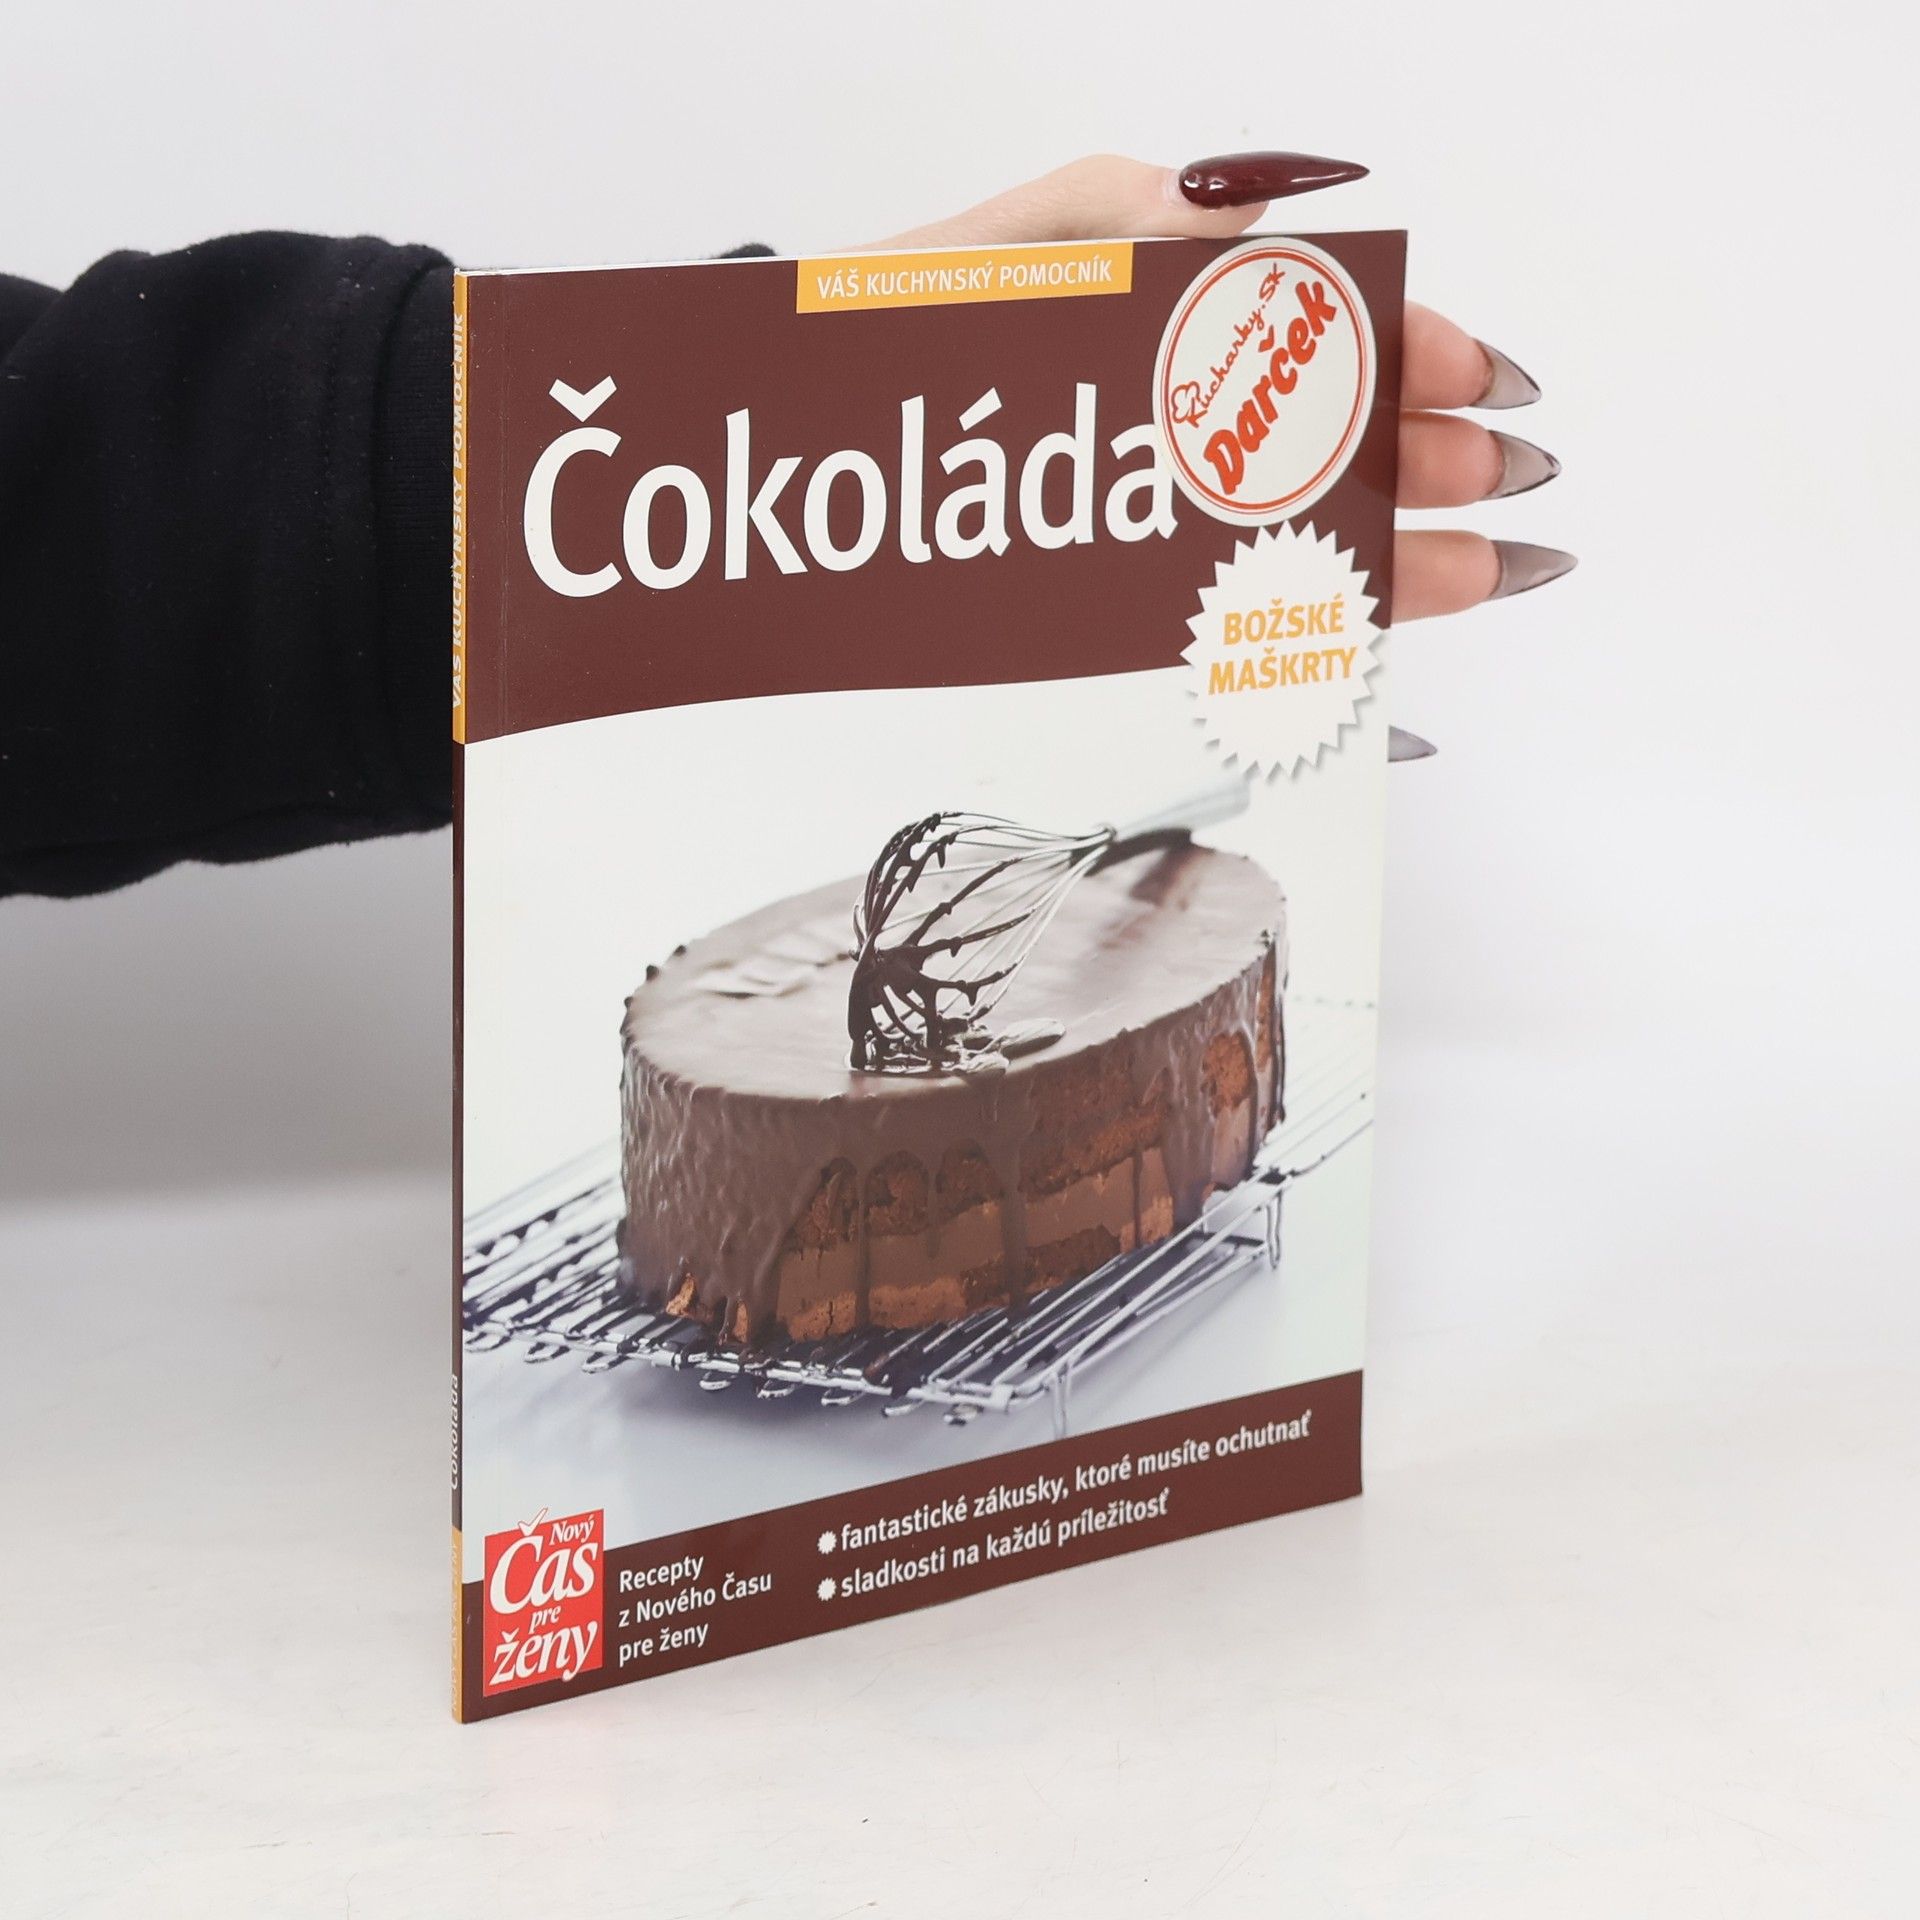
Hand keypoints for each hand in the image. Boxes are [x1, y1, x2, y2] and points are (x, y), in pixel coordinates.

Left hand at [871, 152, 1573, 621]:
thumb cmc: (881, 340)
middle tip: (1490, 482)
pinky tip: (1343, 634)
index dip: (1397, 352)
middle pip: (1305, 446)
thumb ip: (1123, 217)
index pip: (1303, 339)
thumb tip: (1239, 206)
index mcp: (1149, 330)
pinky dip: (1282, 627)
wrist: (778, 448)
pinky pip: (1201, 617)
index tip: (1470, 377)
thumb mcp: (1002, 251)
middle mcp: (1154, 432)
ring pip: (1272, 537)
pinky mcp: (1094, 596)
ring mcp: (1131, 519)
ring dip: (1376, 550)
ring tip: (1464, 572)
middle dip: (1413, 459)